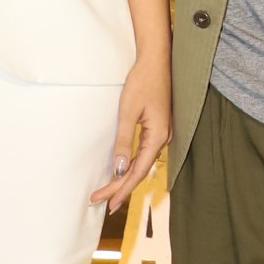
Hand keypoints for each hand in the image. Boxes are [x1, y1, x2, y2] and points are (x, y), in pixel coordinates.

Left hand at [91, 51, 170, 213]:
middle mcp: (162, 138)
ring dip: (125, 179)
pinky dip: (131, 166)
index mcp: (157, 136)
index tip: (107, 202)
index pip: (138, 171)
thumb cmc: (142, 82)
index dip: (122, 188)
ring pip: (142, 164)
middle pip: (140, 170)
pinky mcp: (157, 128)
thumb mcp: (128, 111)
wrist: (155, 61)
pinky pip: (144, 154)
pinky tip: (122, 172)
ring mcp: (161, 134)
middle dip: (120, 187)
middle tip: (101, 202)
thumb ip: (124, 141)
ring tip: (109, 193)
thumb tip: (119, 169)